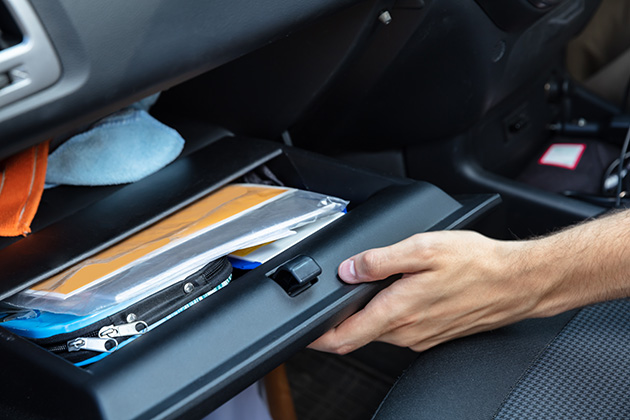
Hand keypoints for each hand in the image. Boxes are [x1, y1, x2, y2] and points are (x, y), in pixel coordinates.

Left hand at [309, 230, 541, 353]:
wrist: (517, 282)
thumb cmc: (476, 264)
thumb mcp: (422, 248)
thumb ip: (380, 260)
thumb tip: (350, 268)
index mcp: (398, 311)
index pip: (344, 338)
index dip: (317, 336)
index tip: (304, 330)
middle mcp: (407, 332)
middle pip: (359, 334)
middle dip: (342, 319)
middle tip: (338, 296)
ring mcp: (421, 336)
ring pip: (380, 331)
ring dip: (367, 315)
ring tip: (369, 289)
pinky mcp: (434, 335)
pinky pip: (401, 329)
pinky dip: (390, 316)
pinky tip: (400, 294)